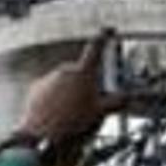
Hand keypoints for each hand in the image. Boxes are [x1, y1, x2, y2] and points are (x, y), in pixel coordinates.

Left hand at [14, 30, 121, 146]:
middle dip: (84, 83)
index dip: (104, 37)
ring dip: (69, 91)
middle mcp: (65, 70)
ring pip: (64, 81)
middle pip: (79, 71)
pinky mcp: (36, 87)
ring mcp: (49, 78)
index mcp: (83, 72)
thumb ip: (117, 102)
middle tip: (88, 101)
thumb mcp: (100, 113)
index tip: (108, 29)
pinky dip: (54, 97)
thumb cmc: (72, 123)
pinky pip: (50, 88)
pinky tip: (56, 113)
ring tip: (70, 113)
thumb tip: (129, 97)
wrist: (41, 136)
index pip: (96, 48)